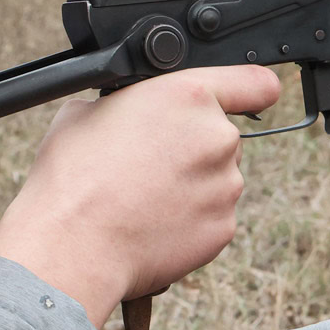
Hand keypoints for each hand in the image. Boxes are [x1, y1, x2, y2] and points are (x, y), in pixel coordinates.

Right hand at [0, 66, 282, 329]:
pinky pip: (212, 216)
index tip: (249, 97)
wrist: (73, 246)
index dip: (250, 90)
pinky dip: (190, 220)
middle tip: (150, 164)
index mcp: (188, 96)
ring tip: (143, 199)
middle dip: (193, 148)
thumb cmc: (73, 178)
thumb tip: (134, 109)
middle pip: (221, 137)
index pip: (255, 82)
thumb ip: (130, 102)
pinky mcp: (223, 228)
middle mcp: (218, 138)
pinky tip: (151, 224)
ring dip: (191, 185)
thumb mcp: (87, 110)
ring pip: (217, 179)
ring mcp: (226, 186)